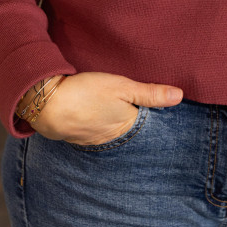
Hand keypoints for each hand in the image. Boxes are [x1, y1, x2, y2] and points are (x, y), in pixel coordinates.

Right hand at [26, 72, 182, 144]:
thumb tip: (180, 96)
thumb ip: (150, 93)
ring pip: (113, 132)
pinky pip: (96, 132)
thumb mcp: (122, 87)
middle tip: (146, 114)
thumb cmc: (87, 93)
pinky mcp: (78, 135)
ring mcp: (93, 139)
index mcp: (126, 127)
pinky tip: (100, 116)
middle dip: (137, 124)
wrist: (46, 105)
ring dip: (117, 124)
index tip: (166, 115)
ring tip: (123, 115)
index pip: (148, 126)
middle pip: (131, 131)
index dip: (156, 119)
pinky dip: (101, 125)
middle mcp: (112, 139)